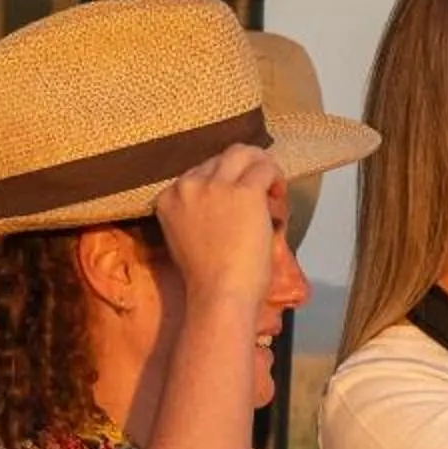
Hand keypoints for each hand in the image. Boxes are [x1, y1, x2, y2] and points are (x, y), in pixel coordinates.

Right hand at [151, 144, 284, 312]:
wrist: (219, 295)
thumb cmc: (208, 280)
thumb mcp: (187, 238)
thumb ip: (197, 215)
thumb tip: (228, 204)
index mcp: (168, 198)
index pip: (197, 173)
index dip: (222, 183)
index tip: (235, 199)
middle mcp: (187, 185)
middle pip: (219, 159)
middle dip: (241, 171)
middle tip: (260, 190)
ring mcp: (215, 186)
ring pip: (242, 153)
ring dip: (260, 165)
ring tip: (272, 186)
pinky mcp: (244, 192)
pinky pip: (263, 169)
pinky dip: (275, 177)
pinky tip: (279, 194)